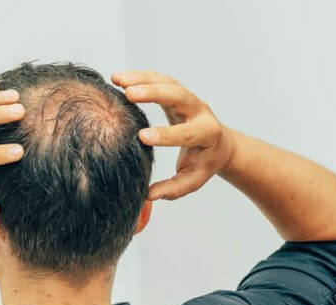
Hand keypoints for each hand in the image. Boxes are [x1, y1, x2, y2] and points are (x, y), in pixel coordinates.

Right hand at [112, 71, 235, 200]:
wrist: (219, 143)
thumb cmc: (204, 163)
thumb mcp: (192, 179)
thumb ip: (173, 189)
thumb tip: (149, 196)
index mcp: (207, 133)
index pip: (187, 133)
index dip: (166, 135)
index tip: (142, 136)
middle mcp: (200, 111)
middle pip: (179, 96)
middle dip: (154, 93)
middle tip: (129, 93)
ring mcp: (189, 98)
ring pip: (167, 82)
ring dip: (142, 79)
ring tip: (116, 80)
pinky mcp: (177, 91)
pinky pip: (160, 79)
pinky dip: (140, 76)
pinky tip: (118, 78)